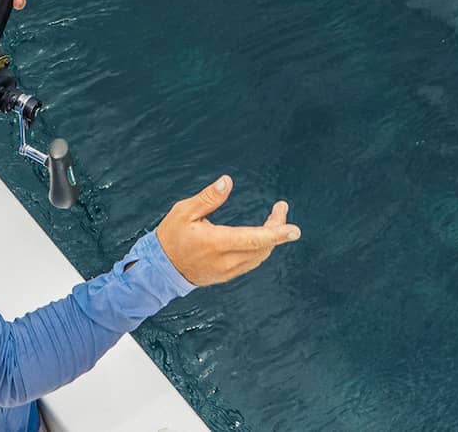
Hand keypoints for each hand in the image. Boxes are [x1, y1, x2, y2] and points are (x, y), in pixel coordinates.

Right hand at [155, 175, 300, 286]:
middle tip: (281, 208)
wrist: (162, 268)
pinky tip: (260, 236)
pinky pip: (252, 261)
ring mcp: (228, 270)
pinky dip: (261, 247)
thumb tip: (228, 181)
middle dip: (277, 229)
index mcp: (216, 242)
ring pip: (259, 256)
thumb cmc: (172, 235)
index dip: (276, 234)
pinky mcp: (228, 275)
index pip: (253, 238)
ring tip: (275, 220)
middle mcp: (226, 260)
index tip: (295, 230)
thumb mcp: (184, 210)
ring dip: (270, 239)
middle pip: (262, 246)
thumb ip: (208, 197)